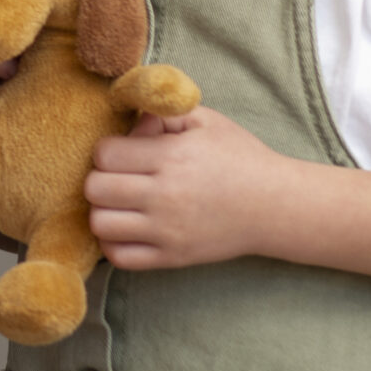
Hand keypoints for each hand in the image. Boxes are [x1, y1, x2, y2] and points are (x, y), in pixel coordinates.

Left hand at [85, 106, 294, 269]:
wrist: (276, 206)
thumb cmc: (239, 157)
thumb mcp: (204, 121)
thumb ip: (161, 113)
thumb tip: (129, 122)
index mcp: (172, 158)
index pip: (104, 154)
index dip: (108, 149)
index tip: (124, 152)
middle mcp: (165, 196)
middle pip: (95, 188)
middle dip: (100, 178)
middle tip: (119, 177)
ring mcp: (167, 231)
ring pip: (100, 223)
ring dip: (103, 210)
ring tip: (121, 202)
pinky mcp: (172, 257)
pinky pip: (119, 257)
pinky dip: (112, 243)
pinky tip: (127, 227)